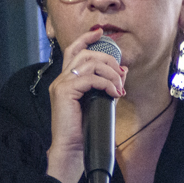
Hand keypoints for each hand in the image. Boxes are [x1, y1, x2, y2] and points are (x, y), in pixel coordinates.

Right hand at [46, 29, 126, 182]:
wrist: (71, 149)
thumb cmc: (84, 129)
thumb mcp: (100, 101)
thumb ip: (109, 84)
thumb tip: (123, 69)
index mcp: (66, 81)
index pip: (73, 50)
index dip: (86, 38)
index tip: (100, 33)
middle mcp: (61, 79)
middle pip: (85, 53)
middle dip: (108, 59)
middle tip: (120, 73)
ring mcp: (61, 84)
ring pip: (89, 63)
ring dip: (110, 72)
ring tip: (118, 86)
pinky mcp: (65, 91)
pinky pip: (90, 78)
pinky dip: (106, 83)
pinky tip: (114, 93)